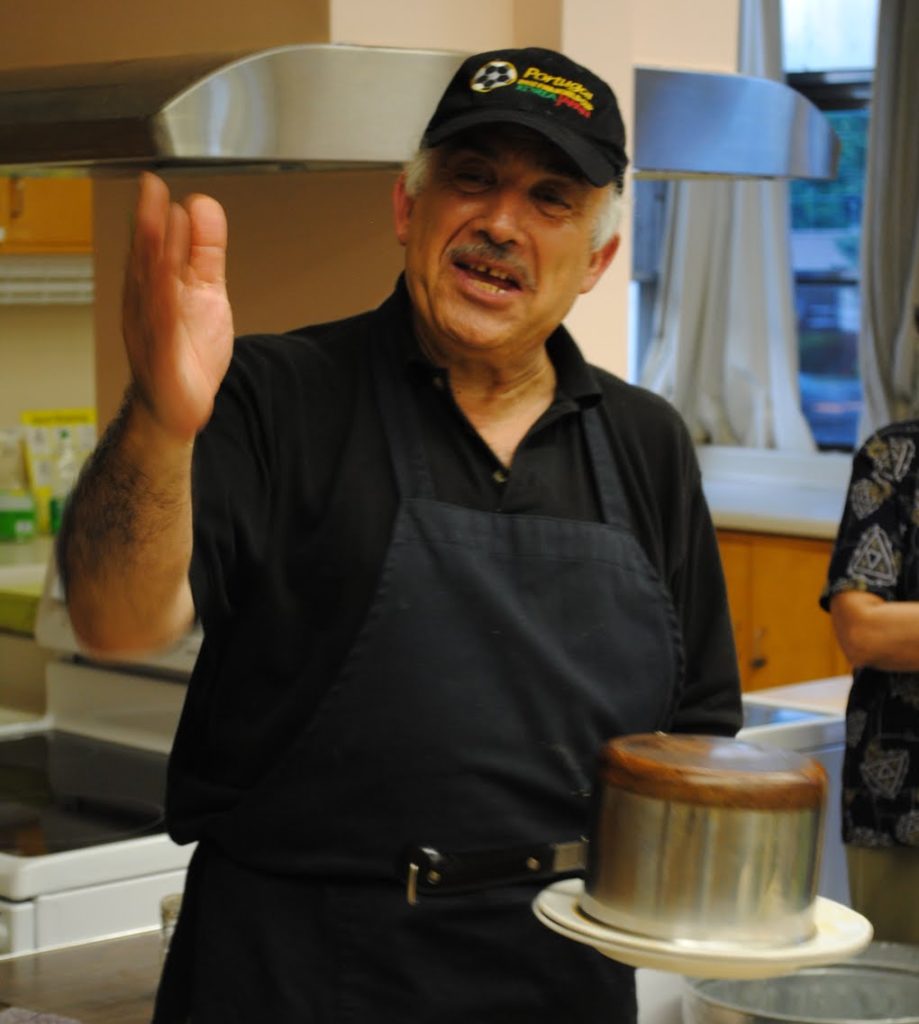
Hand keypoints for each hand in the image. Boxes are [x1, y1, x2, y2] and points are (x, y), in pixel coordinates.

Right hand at [122, 172, 233, 441]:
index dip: (151, 214)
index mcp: (155, 286)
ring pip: (150, 290)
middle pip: (146, 261)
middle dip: (147, 226)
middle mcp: (147, 305)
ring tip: (155, 223)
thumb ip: (205, 251)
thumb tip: (202, 206)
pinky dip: (164, 307)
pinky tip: (167, 286)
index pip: (152, 244)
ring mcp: (151, 332)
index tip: (155, 184)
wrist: (179, 405)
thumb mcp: (205, 290)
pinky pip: (162, 330)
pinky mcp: (163, 360)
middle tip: (151, 192)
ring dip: (151, 256)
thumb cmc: (186, 348)